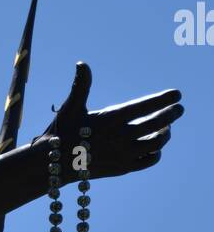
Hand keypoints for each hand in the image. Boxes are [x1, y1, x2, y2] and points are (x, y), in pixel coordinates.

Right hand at [34, 62, 183, 181]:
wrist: (53, 164)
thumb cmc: (62, 131)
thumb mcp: (71, 107)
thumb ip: (81, 85)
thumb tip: (82, 63)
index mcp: (111, 119)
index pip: (145, 106)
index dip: (163, 99)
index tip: (177, 94)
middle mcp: (121, 137)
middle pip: (157, 124)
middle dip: (171, 114)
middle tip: (178, 109)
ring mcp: (124, 154)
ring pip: (156, 143)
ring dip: (164, 134)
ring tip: (165, 126)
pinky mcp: (123, 168)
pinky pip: (149, 160)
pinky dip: (156, 152)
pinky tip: (154, 145)